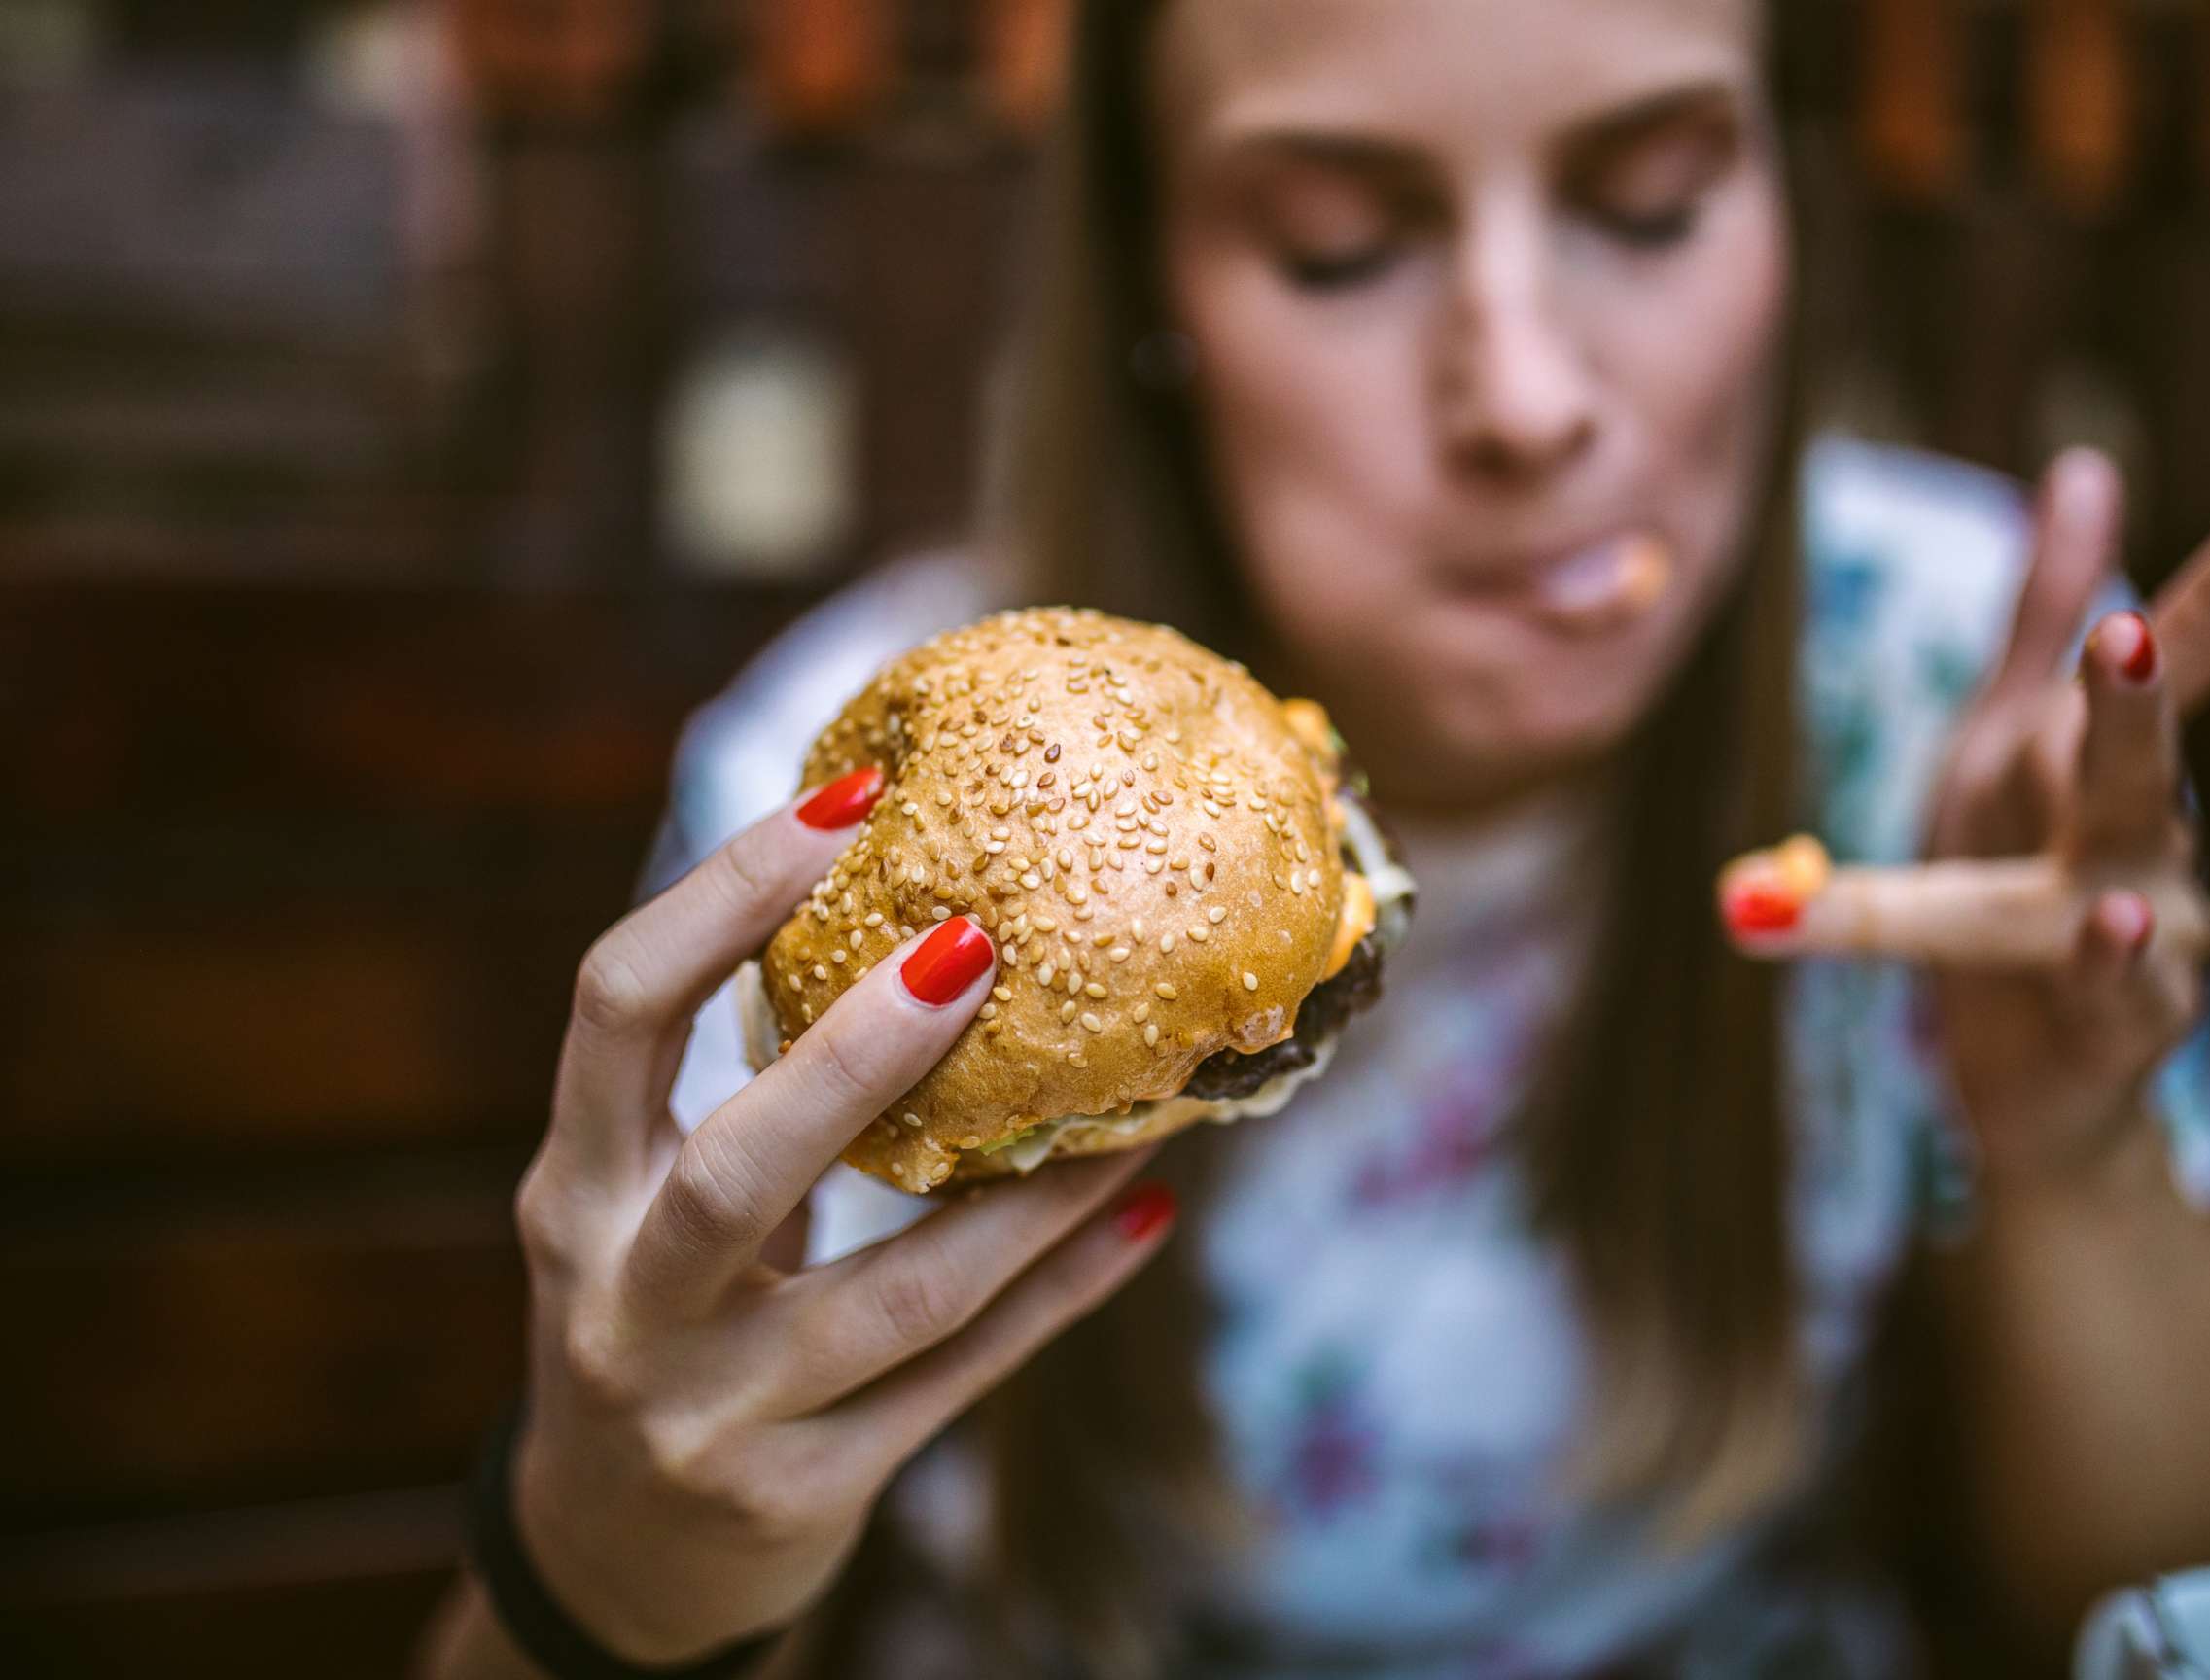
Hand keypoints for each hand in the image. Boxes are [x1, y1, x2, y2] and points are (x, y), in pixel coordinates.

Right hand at [507, 776, 1174, 1661]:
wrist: (614, 1556)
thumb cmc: (659, 1316)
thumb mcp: (645, 1202)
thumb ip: (735, 1089)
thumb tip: (918, 907)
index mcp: (576, 1187)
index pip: (615, 1010)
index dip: (721, 898)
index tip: (847, 803)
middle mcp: (622, 1300)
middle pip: (734, 1170)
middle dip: (855, 1057)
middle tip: (977, 942)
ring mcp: (709, 1412)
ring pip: (890, 1298)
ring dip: (1027, 1199)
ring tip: (1134, 1110)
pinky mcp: (803, 1493)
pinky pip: (957, 1381)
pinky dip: (1059, 1296)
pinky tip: (1145, 1217)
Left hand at [1720, 433, 2209, 1184]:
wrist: (2027, 1080)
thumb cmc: (2016, 891)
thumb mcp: (2004, 743)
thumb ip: (2040, 611)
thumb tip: (2085, 468)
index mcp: (2105, 756)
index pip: (2195, 636)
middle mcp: (2153, 832)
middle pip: (2150, 745)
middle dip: (2144, 688)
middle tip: (2129, 629)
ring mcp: (2157, 930)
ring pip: (2130, 866)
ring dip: (2119, 817)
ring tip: (2113, 775)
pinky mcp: (2123, 1025)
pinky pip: (2113, 991)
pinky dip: (2108, 960)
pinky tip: (2112, 922)